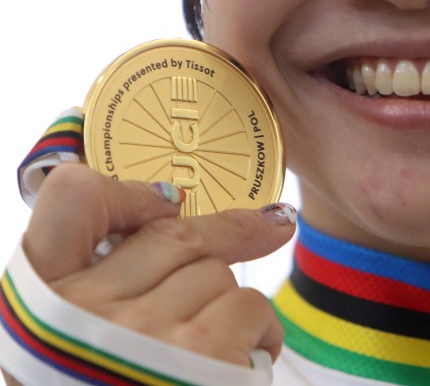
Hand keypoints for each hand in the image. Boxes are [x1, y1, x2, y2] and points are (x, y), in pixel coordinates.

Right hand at [21, 163, 295, 365]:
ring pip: (217, 273)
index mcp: (37, 307)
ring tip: (220, 350)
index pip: (68, 202)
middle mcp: (82, 313)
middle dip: (226, 232)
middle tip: (270, 223)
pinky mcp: (200, 356)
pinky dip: (261, 331)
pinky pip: (250, 305)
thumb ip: (98, 291)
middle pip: (172, 237)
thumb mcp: (73, 350)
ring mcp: (141, 333)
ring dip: (234, 302)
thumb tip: (168, 210)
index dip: (123, 189)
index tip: (166, 201)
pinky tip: (244, 363)